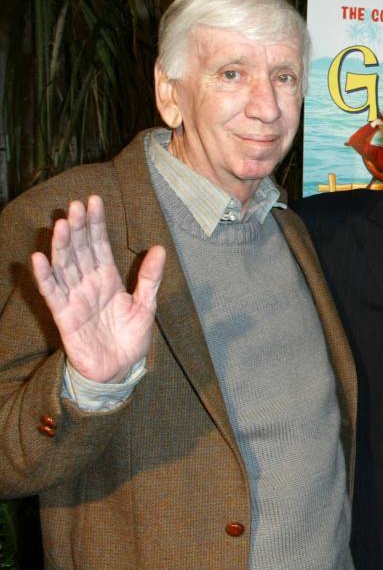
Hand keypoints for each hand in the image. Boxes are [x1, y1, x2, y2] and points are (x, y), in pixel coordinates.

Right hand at [30, 196, 165, 383]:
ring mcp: (75, 298)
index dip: (96, 223)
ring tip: (59, 224)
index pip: (99, 245)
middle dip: (77, 227)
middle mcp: (88, 284)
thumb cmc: (130, 336)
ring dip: (60, 246)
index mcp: (107, 278)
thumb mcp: (146, 304)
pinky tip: (38, 259)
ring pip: (65, 267)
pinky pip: (52, 294)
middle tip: (76, 204)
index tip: (94, 200)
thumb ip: (150, 277)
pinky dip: (45, 277)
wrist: (120, 369)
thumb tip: (158, 248)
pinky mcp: (65, 316)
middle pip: (80, 250)